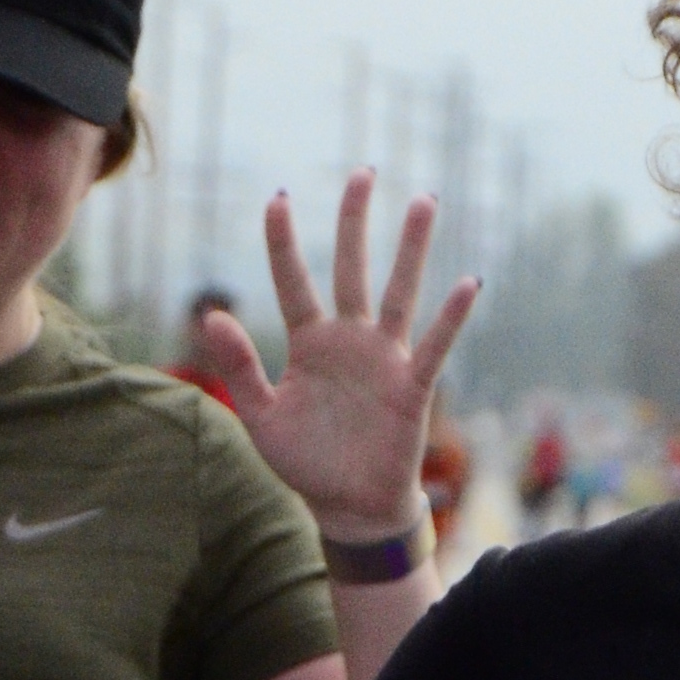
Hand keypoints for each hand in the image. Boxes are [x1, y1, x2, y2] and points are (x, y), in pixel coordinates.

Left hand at [198, 178, 478, 542]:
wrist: (348, 507)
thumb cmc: (305, 461)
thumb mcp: (260, 416)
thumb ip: (238, 366)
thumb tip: (212, 315)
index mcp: (308, 343)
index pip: (293, 282)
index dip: (283, 242)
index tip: (277, 198)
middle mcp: (348, 340)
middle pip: (350, 268)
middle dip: (355, 221)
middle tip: (363, 173)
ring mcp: (383, 359)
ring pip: (397, 293)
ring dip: (410, 249)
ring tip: (422, 202)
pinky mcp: (411, 388)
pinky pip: (434, 346)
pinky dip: (450, 317)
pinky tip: (467, 282)